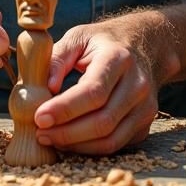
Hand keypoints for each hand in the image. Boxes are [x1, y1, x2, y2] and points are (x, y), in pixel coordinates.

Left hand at [34, 13, 176, 154]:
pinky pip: (116, 145)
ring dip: (76, 145)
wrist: (143, 45)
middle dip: (67, 133)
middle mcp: (137, 84)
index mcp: (119, 58)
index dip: (65, 109)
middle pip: (103, 121)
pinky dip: (90, 149)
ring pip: (110, 140)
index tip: (39, 118)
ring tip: (51, 138)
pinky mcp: (146, 123)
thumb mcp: (78, 37)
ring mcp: (145, 106)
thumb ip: (57, 58)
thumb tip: (46, 88)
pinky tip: (70, 140)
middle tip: (40, 133)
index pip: (93, 91)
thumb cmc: (103, 42)